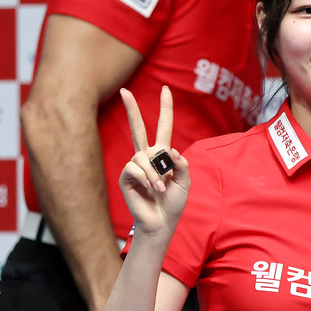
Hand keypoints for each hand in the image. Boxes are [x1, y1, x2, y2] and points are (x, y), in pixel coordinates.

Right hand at [118, 86, 189, 235]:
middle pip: (138, 128)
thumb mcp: (185, 181)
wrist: (162, 220)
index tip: (165, 90)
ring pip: (141, 156)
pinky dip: (145, 177)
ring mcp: (135, 166)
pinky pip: (133, 167)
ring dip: (154, 173)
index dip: (165, 109)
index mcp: (164, 154)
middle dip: (131, 109)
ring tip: (160, 188)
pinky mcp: (126, 177)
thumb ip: (181, 164)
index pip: (164, 127)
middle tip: (124, 91)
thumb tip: (169, 150)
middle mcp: (148, 157)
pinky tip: (151, 188)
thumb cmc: (174, 202)